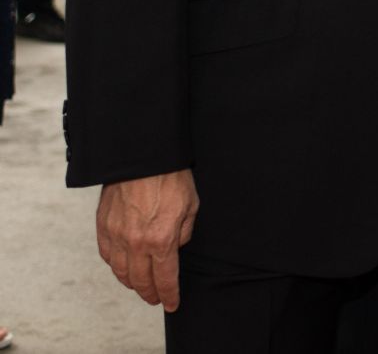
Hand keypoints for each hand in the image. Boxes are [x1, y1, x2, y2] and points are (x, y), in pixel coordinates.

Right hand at [96, 169, 198, 310]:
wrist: (142, 156)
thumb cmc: (171, 177)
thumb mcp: (191, 206)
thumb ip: (183, 232)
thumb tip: (174, 248)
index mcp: (161, 239)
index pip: (165, 278)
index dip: (169, 294)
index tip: (172, 303)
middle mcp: (136, 242)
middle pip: (140, 280)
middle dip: (150, 293)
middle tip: (156, 299)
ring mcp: (116, 235)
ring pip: (121, 271)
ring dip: (131, 283)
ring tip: (140, 287)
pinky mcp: (103, 226)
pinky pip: (107, 255)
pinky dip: (115, 266)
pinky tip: (123, 267)